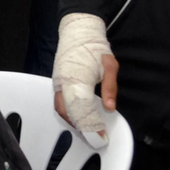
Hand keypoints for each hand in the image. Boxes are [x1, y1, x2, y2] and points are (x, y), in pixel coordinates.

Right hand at [52, 13, 113, 145]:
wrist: (78, 33)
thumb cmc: (95, 48)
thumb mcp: (109, 66)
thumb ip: (110, 88)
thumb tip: (111, 108)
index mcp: (76, 80)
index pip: (82, 108)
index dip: (91, 124)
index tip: (101, 135)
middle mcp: (64, 84)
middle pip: (67, 112)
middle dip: (80, 127)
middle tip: (94, 137)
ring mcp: (59, 83)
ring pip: (61, 109)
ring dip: (73, 121)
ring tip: (88, 130)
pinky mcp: (58, 83)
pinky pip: (60, 103)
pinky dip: (69, 114)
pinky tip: (79, 118)